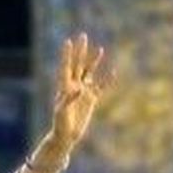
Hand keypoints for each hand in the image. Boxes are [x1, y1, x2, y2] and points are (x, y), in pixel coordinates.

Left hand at [51, 32, 112, 151]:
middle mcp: (73, 86)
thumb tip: (79, 88)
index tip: (67, 42)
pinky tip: (113, 71)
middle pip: (78, 64)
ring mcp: (83, 92)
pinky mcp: (91, 99)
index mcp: (64, 87)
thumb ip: (69, 99)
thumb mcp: (62, 112)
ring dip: (94, 61)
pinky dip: (107, 79)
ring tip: (100, 49)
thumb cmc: (60, 124)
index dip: (66, 55)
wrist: (66, 136)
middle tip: (83, 36)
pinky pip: (101, 87)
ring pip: (89, 72)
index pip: (65, 67)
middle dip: (80, 51)